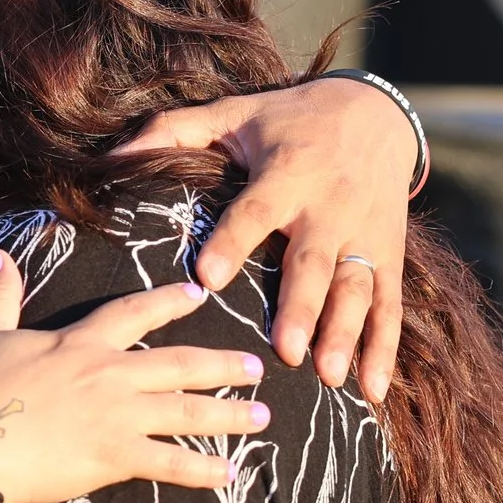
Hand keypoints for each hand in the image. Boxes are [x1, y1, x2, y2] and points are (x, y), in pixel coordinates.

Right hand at [0, 249, 267, 502]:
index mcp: (79, 342)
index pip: (134, 313)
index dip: (168, 303)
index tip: (198, 296)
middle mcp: (109, 374)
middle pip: (180, 364)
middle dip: (222, 365)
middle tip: (256, 368)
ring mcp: (116, 415)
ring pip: (187, 410)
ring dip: (229, 414)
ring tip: (263, 416)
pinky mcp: (114, 455)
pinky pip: (169, 462)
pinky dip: (202, 469)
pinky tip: (230, 473)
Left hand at [114, 75, 413, 400]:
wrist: (376, 113)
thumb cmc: (289, 120)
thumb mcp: (234, 114)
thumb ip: (174, 131)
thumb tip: (113, 154)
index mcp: (286, 173)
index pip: (256, 211)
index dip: (232, 242)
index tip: (206, 278)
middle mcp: (329, 206)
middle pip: (312, 262)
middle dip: (301, 307)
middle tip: (284, 351)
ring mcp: (363, 234)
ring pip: (356, 288)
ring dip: (345, 333)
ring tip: (330, 377)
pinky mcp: (388, 254)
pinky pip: (389, 304)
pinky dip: (385, 347)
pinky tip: (374, 389)